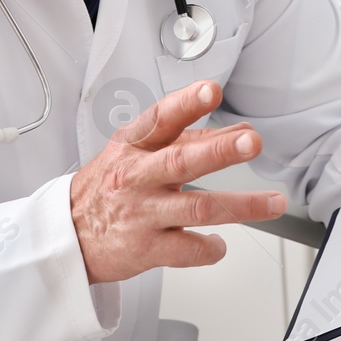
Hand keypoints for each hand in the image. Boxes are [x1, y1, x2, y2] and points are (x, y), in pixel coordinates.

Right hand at [69, 80, 286, 283]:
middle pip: (182, 161)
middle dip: (220, 151)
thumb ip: (191, 139)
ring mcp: (142, 214)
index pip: (160, 119)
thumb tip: (241, 130)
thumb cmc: (109, 187)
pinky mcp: (146, 249)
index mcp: (135, 146)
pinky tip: (220, 244)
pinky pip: (186, 250)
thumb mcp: (140, 152)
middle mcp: (138, 177)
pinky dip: (209, 248)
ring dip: (240, 205)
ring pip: (196, 208)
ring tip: (273, 202)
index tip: (210, 90)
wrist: (67, 235)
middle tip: (251, 141)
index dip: (186, 103)